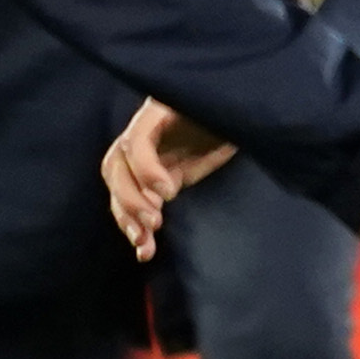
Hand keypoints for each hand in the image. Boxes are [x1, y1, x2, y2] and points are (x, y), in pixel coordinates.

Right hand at [105, 97, 234, 258]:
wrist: (242, 114)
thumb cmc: (234, 108)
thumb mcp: (225, 110)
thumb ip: (214, 121)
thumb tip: (205, 139)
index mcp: (158, 110)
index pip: (136, 141)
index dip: (145, 168)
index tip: (169, 191)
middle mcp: (145, 135)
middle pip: (117, 168)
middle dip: (131, 199)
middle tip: (154, 221)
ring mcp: (148, 160)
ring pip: (120, 190)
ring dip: (128, 219)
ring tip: (144, 244)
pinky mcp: (158, 183)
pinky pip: (136, 205)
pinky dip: (137, 228)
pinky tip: (145, 250)